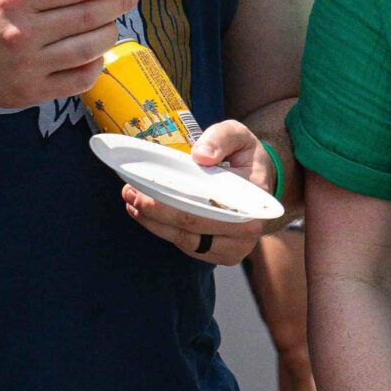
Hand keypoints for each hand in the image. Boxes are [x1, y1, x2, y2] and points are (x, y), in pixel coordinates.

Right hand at [0, 0, 138, 109]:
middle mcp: (22, 33)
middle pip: (88, 16)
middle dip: (117, 3)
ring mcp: (27, 66)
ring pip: (90, 48)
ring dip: (110, 32)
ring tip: (111, 21)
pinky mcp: (32, 92)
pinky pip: (80, 79)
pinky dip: (97, 63)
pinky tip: (95, 51)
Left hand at [120, 119, 282, 265]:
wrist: (261, 181)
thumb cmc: (246, 157)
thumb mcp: (238, 135)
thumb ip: (220, 138)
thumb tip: (200, 155)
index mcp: (253, 201)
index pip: (208, 206)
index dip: (171, 201)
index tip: (145, 187)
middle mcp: (247, 230)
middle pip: (192, 227)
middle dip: (155, 211)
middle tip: (129, 193)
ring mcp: (235, 247)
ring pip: (186, 241)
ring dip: (154, 223)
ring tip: (132, 203)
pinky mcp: (221, 255)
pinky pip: (188, 246)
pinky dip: (164, 231)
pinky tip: (145, 215)